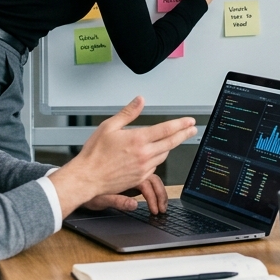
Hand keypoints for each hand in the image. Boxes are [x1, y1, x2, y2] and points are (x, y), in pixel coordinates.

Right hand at [49, 97, 196, 217]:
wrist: (87, 178)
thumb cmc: (94, 154)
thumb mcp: (109, 126)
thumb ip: (128, 113)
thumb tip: (140, 101)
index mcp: (138, 139)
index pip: (166, 129)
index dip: (181, 124)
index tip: (190, 121)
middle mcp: (144, 154)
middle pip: (171, 142)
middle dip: (184, 134)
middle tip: (192, 129)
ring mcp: (144, 168)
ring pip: (164, 154)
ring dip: (169, 146)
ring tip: (171, 140)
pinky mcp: (141, 178)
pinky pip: (155, 166)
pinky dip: (157, 158)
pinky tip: (153, 154)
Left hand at [82, 173, 168, 213]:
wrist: (77, 184)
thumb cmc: (86, 190)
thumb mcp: (100, 198)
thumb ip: (118, 201)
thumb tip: (133, 205)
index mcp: (125, 171)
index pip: (147, 182)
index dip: (154, 197)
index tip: (156, 209)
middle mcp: (129, 170)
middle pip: (153, 179)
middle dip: (160, 195)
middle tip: (162, 210)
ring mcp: (130, 173)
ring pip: (151, 179)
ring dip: (158, 193)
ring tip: (160, 207)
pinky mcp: (128, 178)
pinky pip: (145, 182)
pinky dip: (151, 191)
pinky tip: (152, 201)